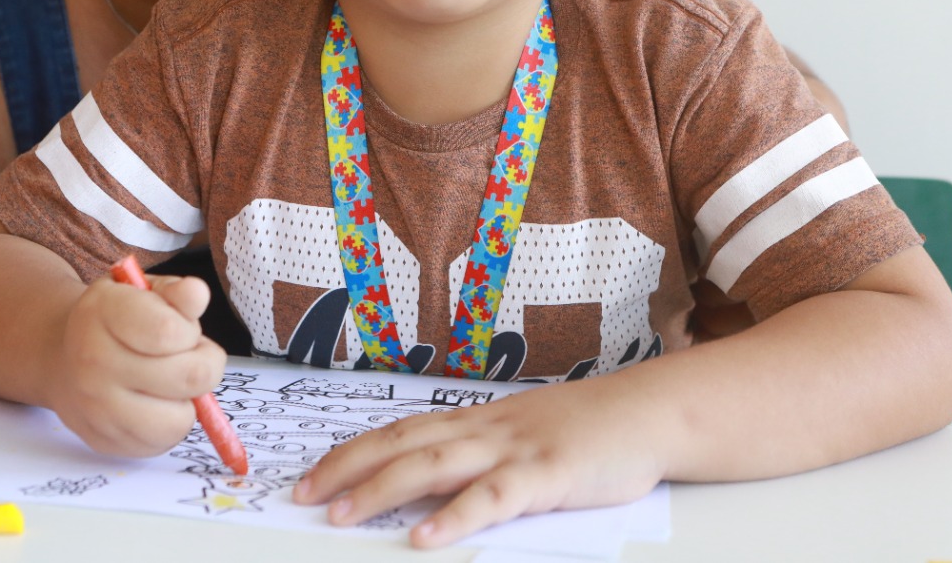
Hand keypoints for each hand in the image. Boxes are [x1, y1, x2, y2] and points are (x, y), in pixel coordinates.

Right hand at [45, 273, 224, 458]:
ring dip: (188, 400)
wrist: (65, 361)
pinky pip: (161, 443)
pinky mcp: (103, 442)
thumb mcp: (143, 292)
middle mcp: (93, 361)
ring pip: (178, 419)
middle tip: (188, 356)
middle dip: (204, 364)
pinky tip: (155, 403)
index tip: (183, 329)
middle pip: (186, 377)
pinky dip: (170, 424)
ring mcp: (95, 407)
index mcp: (102, 312)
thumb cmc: (117, 322)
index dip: (190, 331)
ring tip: (172, 382)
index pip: (168, 331)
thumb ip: (176, 293)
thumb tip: (197, 294)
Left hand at [293, 372, 664, 547]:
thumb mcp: (524, 436)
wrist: (648, 413)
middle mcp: (485, 429)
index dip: (352, 451)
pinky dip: (456, 518)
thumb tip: (433, 487)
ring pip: (435, 465)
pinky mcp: (546, 476)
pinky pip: (493, 498)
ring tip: (343, 515)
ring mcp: (514, 449)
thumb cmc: (588, 430)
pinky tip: (426, 539)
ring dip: (383, 490)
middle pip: (403, 443)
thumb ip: (482, 456)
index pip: (400, 431)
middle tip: (303, 495)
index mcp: (477, 421)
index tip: (311, 474)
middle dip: (348, 468)